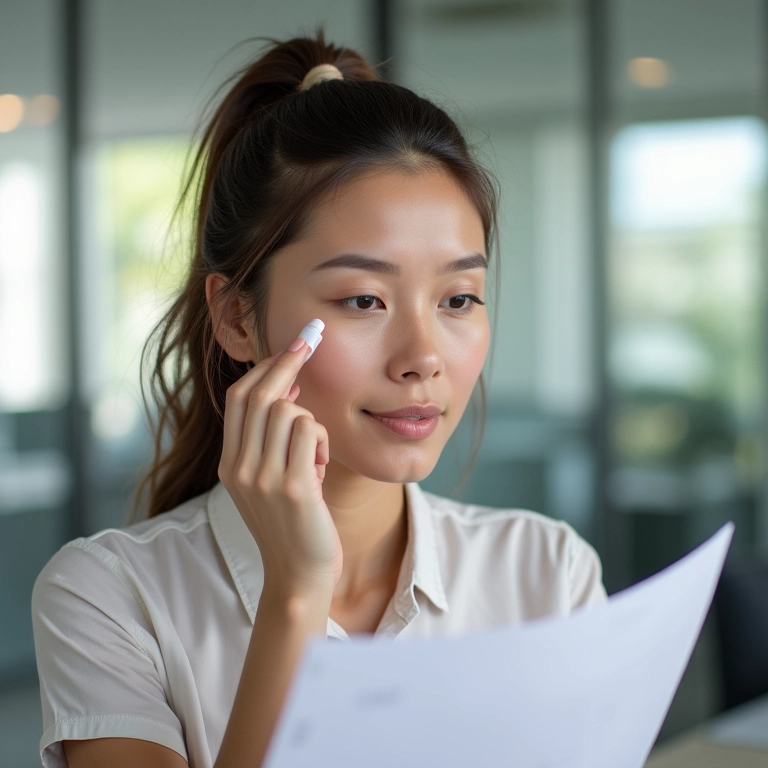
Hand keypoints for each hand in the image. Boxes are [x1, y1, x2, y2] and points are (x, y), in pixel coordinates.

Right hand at [218, 337, 342, 592]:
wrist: (299, 576)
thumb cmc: (293, 524)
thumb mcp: (269, 480)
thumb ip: (269, 440)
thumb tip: (286, 387)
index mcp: (230, 464)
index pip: (238, 399)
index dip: (264, 367)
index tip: (290, 347)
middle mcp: (239, 468)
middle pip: (260, 395)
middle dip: (288, 362)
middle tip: (311, 341)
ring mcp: (263, 478)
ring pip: (290, 412)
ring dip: (312, 423)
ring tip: (315, 456)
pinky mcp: (292, 487)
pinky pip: (310, 432)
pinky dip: (322, 441)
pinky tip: (321, 466)